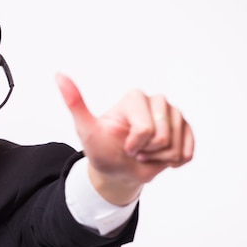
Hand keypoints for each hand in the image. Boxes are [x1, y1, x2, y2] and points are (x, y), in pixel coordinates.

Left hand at [56, 73, 194, 204]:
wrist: (117, 170)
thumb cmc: (101, 149)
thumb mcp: (85, 129)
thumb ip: (74, 102)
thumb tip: (58, 75)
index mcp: (134, 97)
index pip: (145, 129)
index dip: (134, 144)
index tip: (123, 144)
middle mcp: (156, 100)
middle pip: (163, 136)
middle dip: (147, 152)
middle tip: (134, 149)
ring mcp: (174, 115)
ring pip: (176, 146)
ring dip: (159, 158)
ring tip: (145, 152)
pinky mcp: (186, 130)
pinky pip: (188, 152)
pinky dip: (174, 162)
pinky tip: (161, 157)